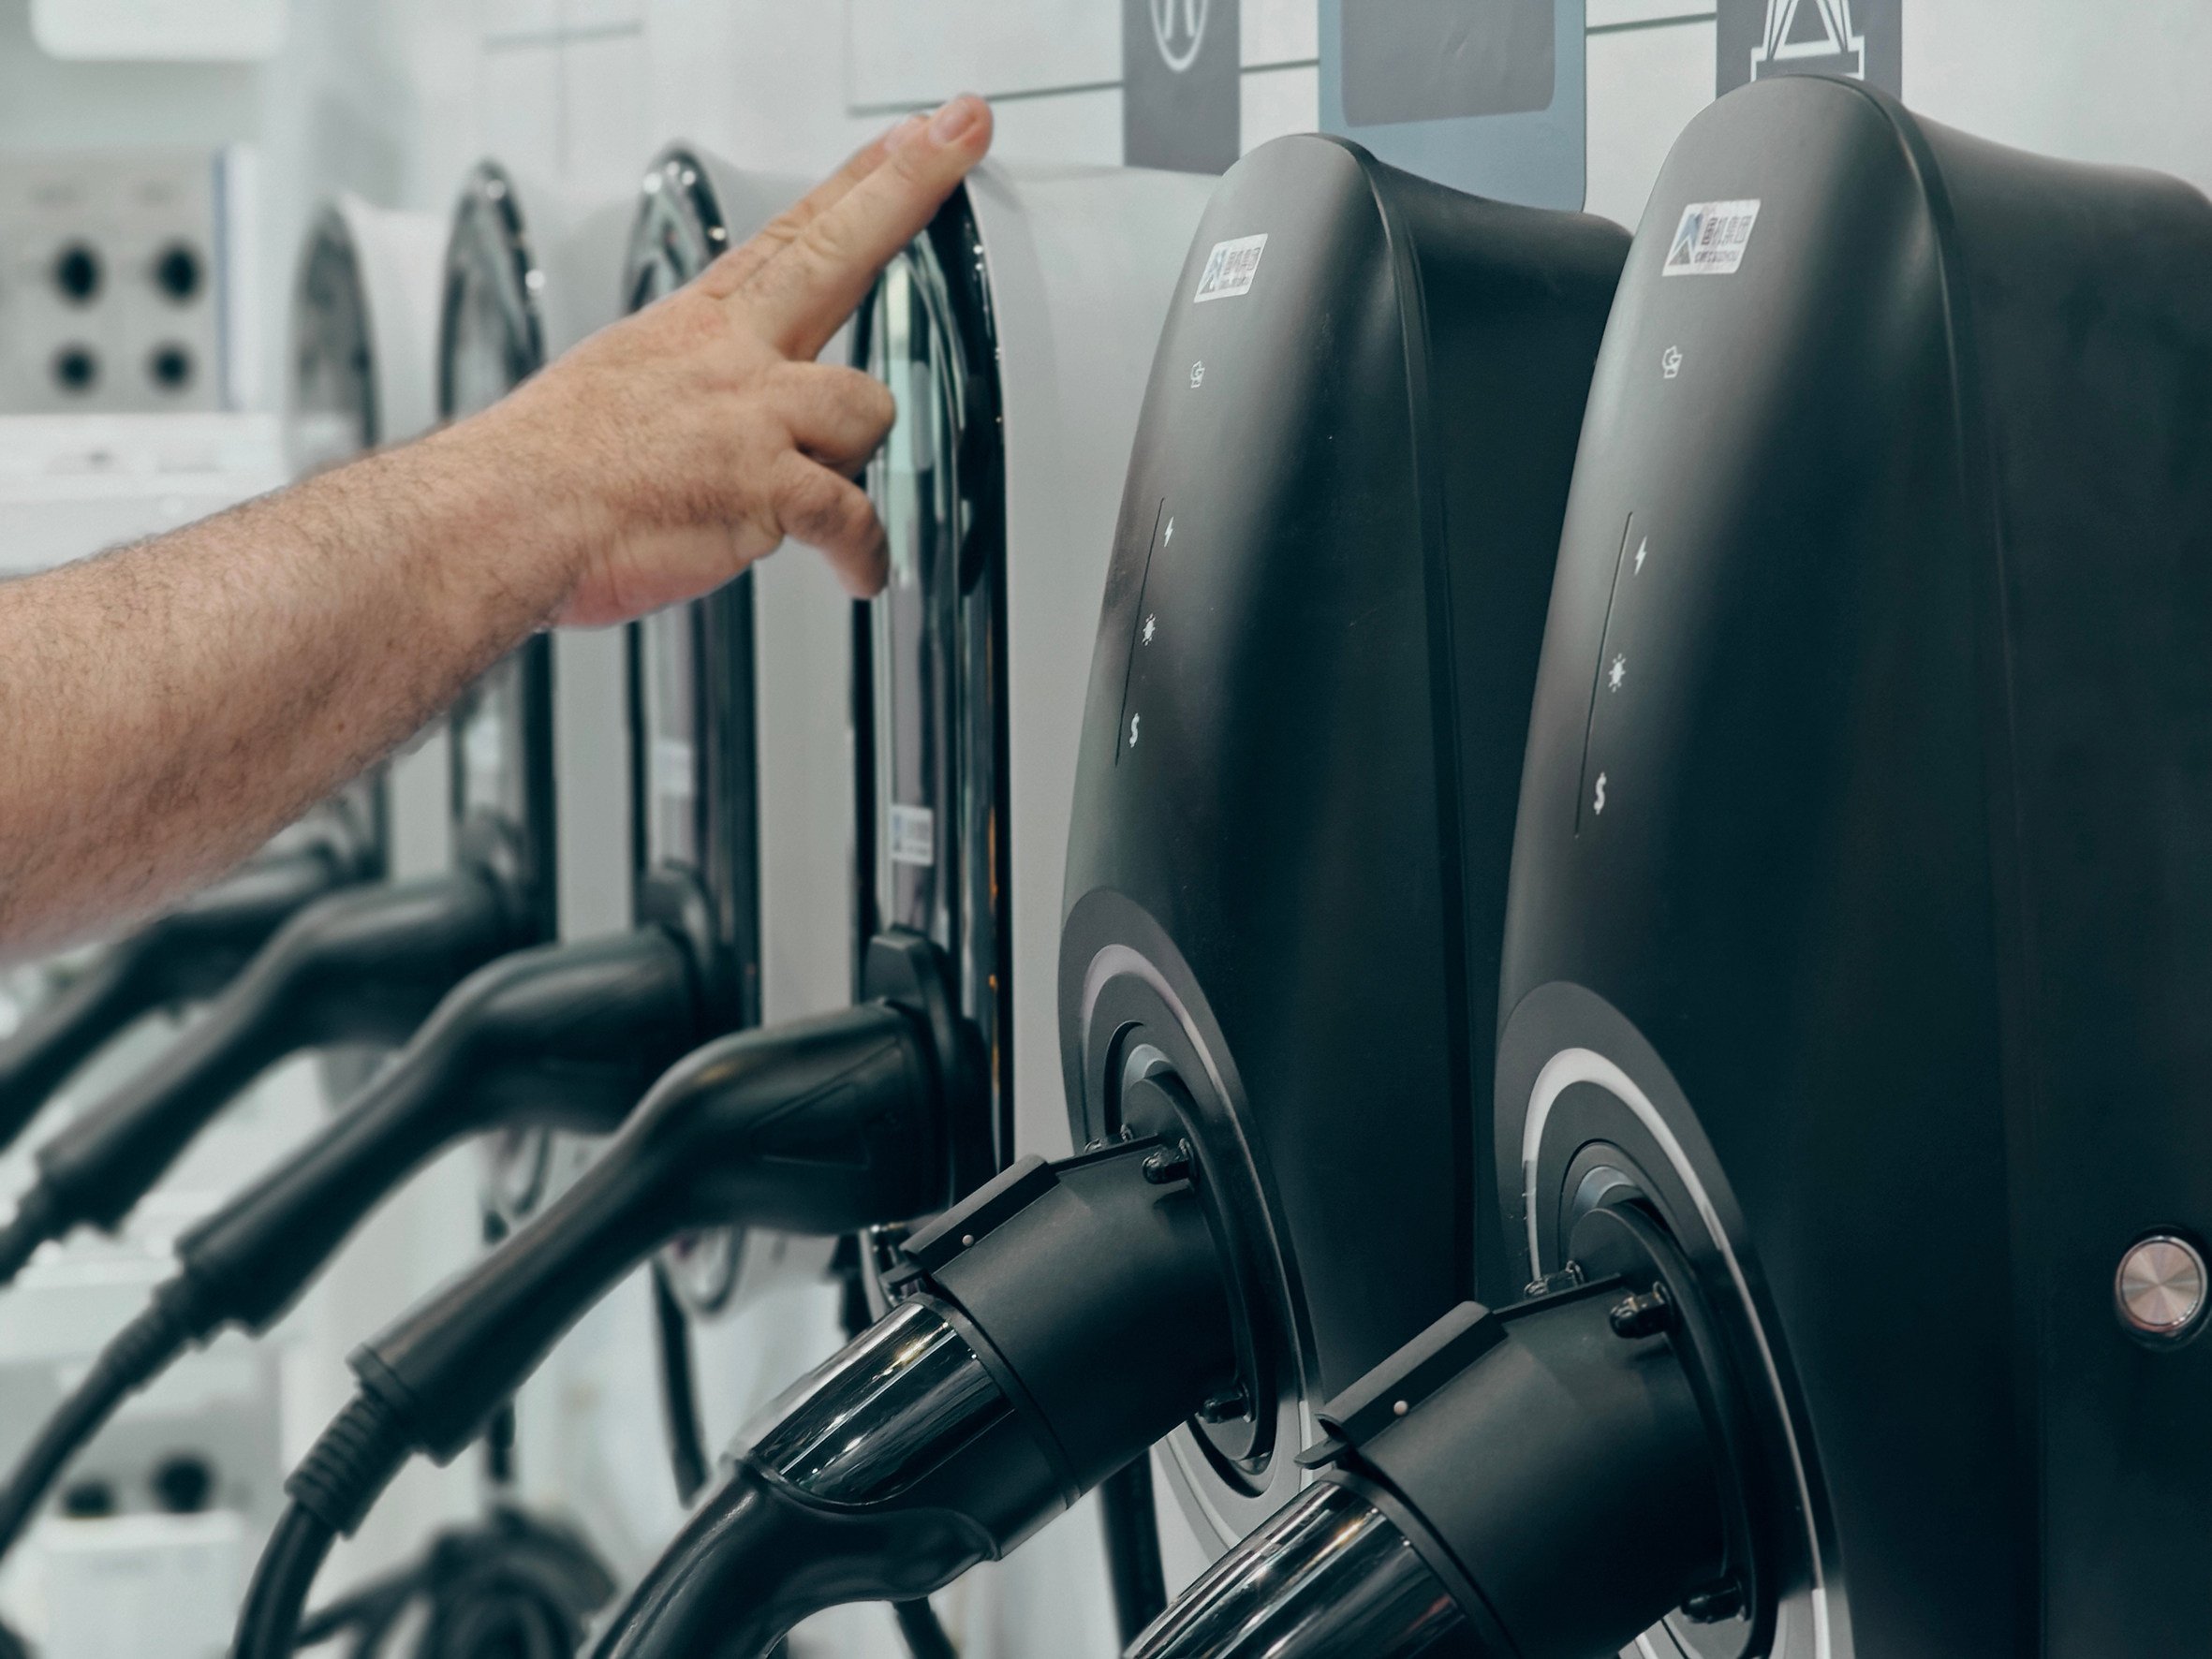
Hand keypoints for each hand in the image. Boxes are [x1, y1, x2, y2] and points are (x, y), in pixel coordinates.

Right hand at [473, 95, 993, 626]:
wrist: (499, 516)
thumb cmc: (543, 477)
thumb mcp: (619, 394)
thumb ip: (693, 396)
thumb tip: (719, 424)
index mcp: (696, 327)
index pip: (793, 236)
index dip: (860, 182)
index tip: (912, 138)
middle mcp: (729, 356)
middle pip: (839, 252)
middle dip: (908, 186)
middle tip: (959, 133)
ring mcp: (750, 414)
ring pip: (866, 410)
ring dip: (852, 459)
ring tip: (804, 498)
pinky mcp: (763, 484)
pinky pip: (851, 517)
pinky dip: (861, 555)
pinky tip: (860, 574)